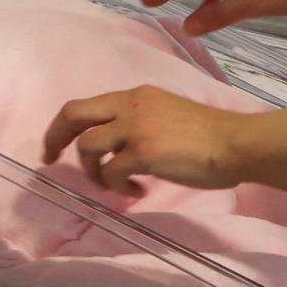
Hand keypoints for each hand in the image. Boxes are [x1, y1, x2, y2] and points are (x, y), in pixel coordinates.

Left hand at [42, 87, 246, 191]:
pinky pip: (112, 172)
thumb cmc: (209, 135)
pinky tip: (138, 191)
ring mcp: (136, 127)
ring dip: (94, 171)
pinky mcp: (144, 152)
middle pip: (73, 114)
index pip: (86, 104)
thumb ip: (141, 122)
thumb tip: (118, 148)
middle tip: (50, 159)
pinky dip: (118, 186)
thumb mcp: (167, 113)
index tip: (56, 144)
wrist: (237, 143)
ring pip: (88, 146)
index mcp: (136, 95)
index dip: (63, 125)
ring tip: (115, 184)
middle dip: (54, 138)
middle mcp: (131, 105)